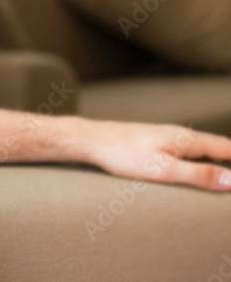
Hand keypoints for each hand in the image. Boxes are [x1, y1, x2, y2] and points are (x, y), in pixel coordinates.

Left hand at [74, 117, 230, 190]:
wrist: (90, 140)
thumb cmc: (122, 154)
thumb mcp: (163, 169)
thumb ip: (198, 175)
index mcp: (187, 139)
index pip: (226, 148)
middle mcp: (180, 133)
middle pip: (217, 145)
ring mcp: (166, 135)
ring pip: (201, 145)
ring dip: (218, 154)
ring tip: (225, 165)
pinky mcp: (154, 140)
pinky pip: (186, 147)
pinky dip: (200, 154)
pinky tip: (195, 160)